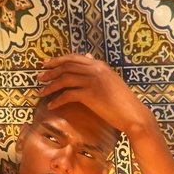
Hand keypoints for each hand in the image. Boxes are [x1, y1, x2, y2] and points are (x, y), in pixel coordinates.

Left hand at [37, 54, 152, 134]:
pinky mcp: (90, 94)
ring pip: (64, 79)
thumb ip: (100, 73)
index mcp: (99, 65)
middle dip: (50, 71)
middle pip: (66, 66)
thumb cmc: (123, 103)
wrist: (133, 115)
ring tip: (41, 92)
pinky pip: (68, 94)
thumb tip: (89, 60)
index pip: (74, 58)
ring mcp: (92, 81)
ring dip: (50, 86)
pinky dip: (57, 100)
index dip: (58, 60)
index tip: (47, 65)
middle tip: (39, 77)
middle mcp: (95, 69)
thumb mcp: (111, 83)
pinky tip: (51, 105)